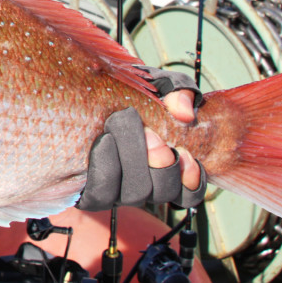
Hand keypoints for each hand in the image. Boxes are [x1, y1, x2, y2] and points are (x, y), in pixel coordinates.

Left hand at [78, 71, 206, 210]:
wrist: (90, 94)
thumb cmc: (132, 94)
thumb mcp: (161, 87)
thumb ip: (179, 94)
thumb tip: (184, 114)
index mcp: (171, 169)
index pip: (190, 193)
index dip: (191, 180)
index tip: (185, 153)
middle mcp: (146, 185)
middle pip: (160, 193)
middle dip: (160, 166)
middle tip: (153, 137)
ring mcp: (118, 191)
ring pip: (133, 195)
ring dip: (133, 161)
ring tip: (126, 129)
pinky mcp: (90, 191)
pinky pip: (100, 194)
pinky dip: (105, 167)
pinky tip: (104, 139)